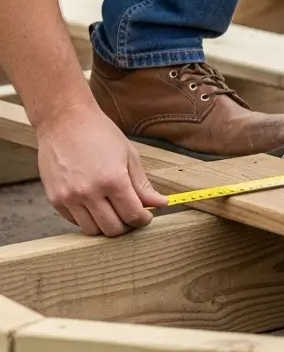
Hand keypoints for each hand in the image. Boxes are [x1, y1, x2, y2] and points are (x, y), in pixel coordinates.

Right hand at [36, 102, 168, 235]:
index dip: (143, 220)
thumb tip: (161, 203)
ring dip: (106, 225)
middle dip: (126, 225)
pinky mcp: (55, 199)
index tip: (146, 216)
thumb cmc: (100, 134)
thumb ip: (143, 185)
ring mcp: (69, 197)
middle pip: (113, 229)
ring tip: (113, 211)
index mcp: (113, 180)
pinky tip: (95, 206)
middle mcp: (89, 192)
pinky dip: (88, 219)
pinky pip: (75, 221)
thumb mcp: (129, 156)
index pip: (133, 215)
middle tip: (130, 215)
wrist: (64, 121)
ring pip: (93, 230)